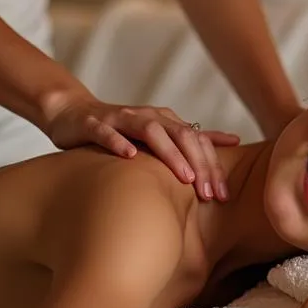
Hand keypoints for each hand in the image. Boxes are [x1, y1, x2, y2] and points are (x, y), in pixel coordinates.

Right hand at [41, 92, 239, 200]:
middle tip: (208, 193)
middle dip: (198, 163)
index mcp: (164, 120)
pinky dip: (119, 142)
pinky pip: (108, 132)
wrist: (74, 112)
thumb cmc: (119, 131)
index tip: (223, 195)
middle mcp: (148, 116)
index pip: (197, 140)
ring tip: (184, 177)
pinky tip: (129, 156)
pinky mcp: (95, 124)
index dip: (212, 166)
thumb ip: (190, 141)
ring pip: (151, 131)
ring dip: (170, 153)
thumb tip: (233, 142)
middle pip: (181, 135)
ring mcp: (121, 118)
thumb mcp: (157, 136)